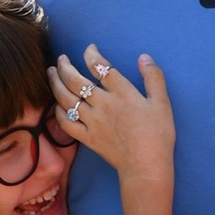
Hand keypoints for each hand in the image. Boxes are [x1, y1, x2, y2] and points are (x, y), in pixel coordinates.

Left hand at [52, 45, 175, 214]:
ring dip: (55, 83)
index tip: (89, 49)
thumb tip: (143, 56)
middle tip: (61, 58)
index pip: (100, 66)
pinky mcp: (87, 137)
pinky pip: (65, 123)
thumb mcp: (162, 103)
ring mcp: (92, 121)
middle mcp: (102, 104)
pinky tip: (56, 104)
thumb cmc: (158, 135)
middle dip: (65, 66)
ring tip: (51, 73)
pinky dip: (58, 112)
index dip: (91, 54)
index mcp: (121, 92)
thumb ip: (153, 77)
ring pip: (66, 98)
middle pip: (76, 80)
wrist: (146, 166)